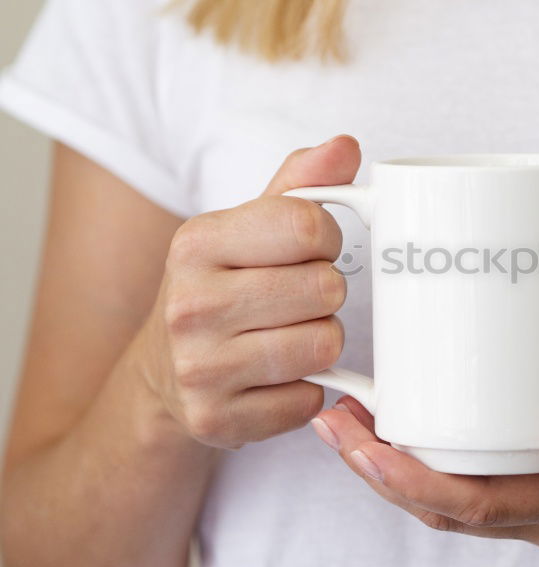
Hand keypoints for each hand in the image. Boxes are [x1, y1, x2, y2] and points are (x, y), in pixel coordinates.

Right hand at [136, 135, 360, 447]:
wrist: (164, 373)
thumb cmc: (221, 287)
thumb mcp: (247, 227)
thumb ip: (300, 184)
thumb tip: (346, 145)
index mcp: (196, 243)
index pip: (309, 226)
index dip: (328, 239)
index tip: (313, 250)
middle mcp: (190, 306)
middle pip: (326, 289)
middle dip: (326, 293)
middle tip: (298, 299)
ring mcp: (200, 369)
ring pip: (325, 346)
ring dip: (321, 341)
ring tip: (288, 334)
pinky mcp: (218, 420)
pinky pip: (310, 400)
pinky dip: (305, 390)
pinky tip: (275, 378)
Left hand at [312, 394, 538, 555]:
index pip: (470, 507)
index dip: (406, 481)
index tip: (358, 442)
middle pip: (446, 511)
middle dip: (381, 474)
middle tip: (335, 422)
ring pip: (459, 506)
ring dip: (402, 474)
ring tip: (362, 425)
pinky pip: (484, 494)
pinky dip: (440, 470)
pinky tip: (427, 433)